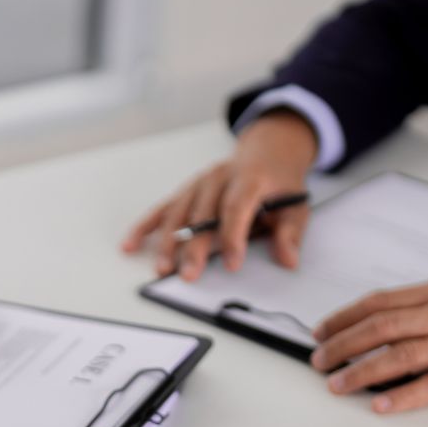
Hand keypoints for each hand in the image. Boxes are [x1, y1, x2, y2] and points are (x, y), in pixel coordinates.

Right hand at [121, 110, 316, 279]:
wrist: (267, 152)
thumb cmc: (279, 183)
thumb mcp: (296, 205)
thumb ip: (290, 233)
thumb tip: (289, 260)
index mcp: (249, 178)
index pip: (236, 207)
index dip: (233, 236)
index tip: (232, 264)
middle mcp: (219, 177)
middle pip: (202, 213)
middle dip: (195, 247)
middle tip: (189, 274)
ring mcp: (199, 183)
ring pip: (179, 212)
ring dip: (168, 242)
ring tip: (161, 267)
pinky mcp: (186, 191)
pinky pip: (163, 209)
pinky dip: (146, 227)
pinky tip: (131, 244)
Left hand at [310, 281, 427, 412]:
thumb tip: (385, 328)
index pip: (379, 303)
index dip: (344, 318)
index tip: (321, 333)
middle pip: (380, 327)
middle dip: (342, 345)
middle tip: (318, 362)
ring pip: (399, 355)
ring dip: (362, 372)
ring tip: (337, 385)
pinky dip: (402, 396)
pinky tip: (381, 406)